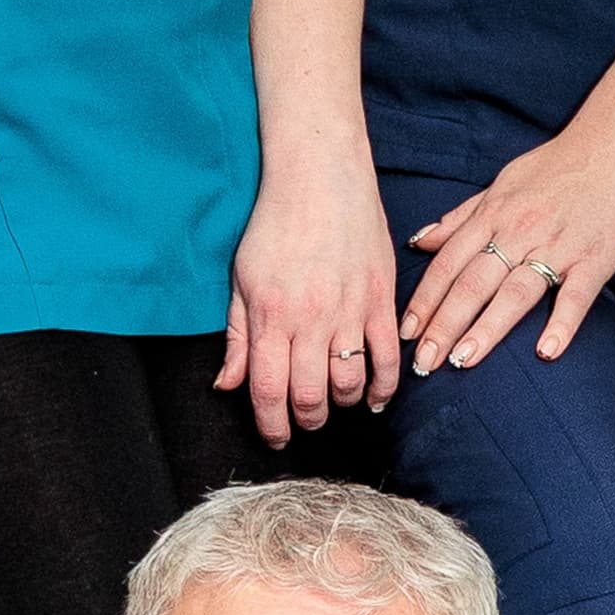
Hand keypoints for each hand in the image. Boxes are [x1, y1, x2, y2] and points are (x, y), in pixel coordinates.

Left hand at [218, 151, 400, 443]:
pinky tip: (372, 396)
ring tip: (333, 403)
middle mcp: (309, 320)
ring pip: (349, 383)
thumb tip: (226, 386)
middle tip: (304, 422)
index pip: (268, 391)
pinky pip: (388, 357)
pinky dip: (383, 386)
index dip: (271, 425)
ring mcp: (348, 311)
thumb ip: (237, 338)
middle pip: (310, 396)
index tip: (275, 437)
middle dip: (306, 420)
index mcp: (270, 316)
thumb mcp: (242, 280)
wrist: (320, 177)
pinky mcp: (379, 299)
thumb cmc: (275, 225)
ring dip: (341, 404)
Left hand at [401, 128, 614, 376]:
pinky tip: (546, 352)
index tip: (404, 333)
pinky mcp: (594, 260)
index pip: (448, 265)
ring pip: (515, 292)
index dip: (424, 300)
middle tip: (424, 362)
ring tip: (464, 360)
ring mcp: (557, 247)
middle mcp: (518, 233)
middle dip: (444, 325)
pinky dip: (561, 323)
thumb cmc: (553, 168)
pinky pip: (575, 296)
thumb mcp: (499, 185)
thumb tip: (419, 241)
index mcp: (492, 216)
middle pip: (473, 284)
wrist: (612, 148)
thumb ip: (460, 218)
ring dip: (488, 328)